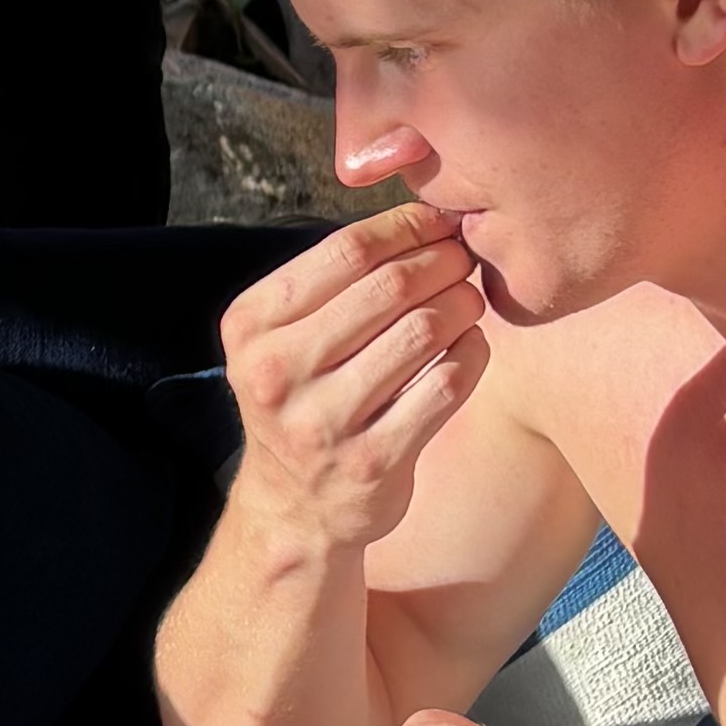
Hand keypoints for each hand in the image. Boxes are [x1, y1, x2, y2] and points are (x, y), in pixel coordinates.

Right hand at [222, 199, 494, 553]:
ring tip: (469, 299)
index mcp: (253, 328)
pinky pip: (447, 384)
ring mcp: (325, 423)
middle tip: (464, 258)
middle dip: (442, 261)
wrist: (293, 507)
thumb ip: (330, 282)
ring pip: (424, 332)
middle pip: (390, 287)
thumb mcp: (281, 338)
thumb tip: (422, 219)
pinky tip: (469, 345)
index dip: (407, 226)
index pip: (347, 251)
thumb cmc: (300, 399)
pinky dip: (472, 353)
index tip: (439, 222)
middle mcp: (278, 374)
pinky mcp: (374, 462)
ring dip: (463, 304)